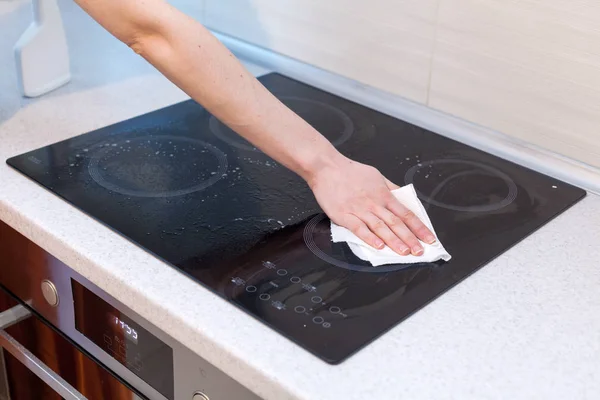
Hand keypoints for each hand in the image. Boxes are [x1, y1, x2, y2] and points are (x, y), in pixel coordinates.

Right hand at [307, 155, 435, 255]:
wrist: (326, 167)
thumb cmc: (350, 171)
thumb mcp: (377, 175)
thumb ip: (391, 188)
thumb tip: (403, 197)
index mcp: (384, 194)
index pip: (406, 213)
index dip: (419, 227)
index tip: (429, 238)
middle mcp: (374, 203)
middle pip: (396, 223)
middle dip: (410, 238)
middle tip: (420, 251)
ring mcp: (359, 210)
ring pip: (380, 227)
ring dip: (394, 241)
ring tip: (404, 252)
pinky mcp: (344, 215)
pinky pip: (359, 228)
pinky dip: (369, 238)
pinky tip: (378, 246)